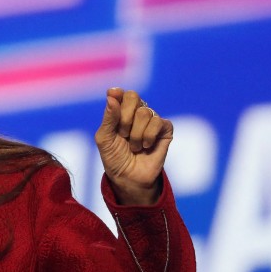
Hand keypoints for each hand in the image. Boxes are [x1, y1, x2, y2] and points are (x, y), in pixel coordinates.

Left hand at [94, 88, 172, 206]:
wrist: (128, 178)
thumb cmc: (114, 157)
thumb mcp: (104, 138)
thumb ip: (108, 117)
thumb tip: (112, 96)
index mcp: (120, 111)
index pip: (120, 93)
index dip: (117, 94)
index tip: (113, 95)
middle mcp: (136, 112)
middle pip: (133, 97)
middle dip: (124, 117)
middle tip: (122, 134)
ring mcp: (152, 120)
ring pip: (145, 112)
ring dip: (136, 134)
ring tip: (134, 146)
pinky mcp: (165, 130)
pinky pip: (159, 122)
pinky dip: (149, 136)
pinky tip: (146, 146)